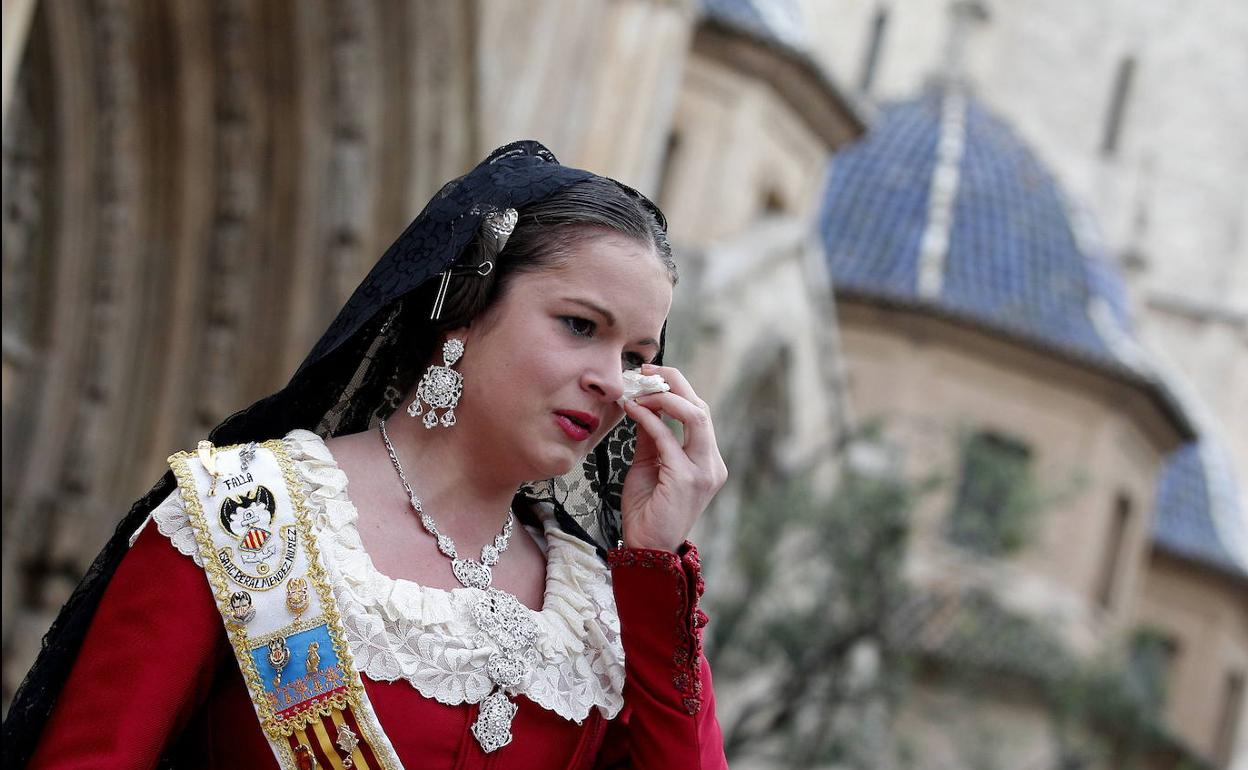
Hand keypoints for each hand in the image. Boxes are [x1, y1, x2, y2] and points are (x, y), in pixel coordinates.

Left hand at [618, 364, 728, 551]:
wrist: (646, 549)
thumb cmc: (647, 511)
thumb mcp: (648, 464)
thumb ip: (651, 436)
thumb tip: (642, 404)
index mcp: (707, 460)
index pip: (699, 412)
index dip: (677, 388)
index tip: (650, 374)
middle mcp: (712, 464)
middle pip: (701, 407)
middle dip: (673, 382)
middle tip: (644, 372)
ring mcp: (703, 472)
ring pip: (695, 416)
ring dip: (664, 397)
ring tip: (638, 391)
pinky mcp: (686, 479)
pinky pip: (668, 437)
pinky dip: (649, 418)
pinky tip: (632, 410)